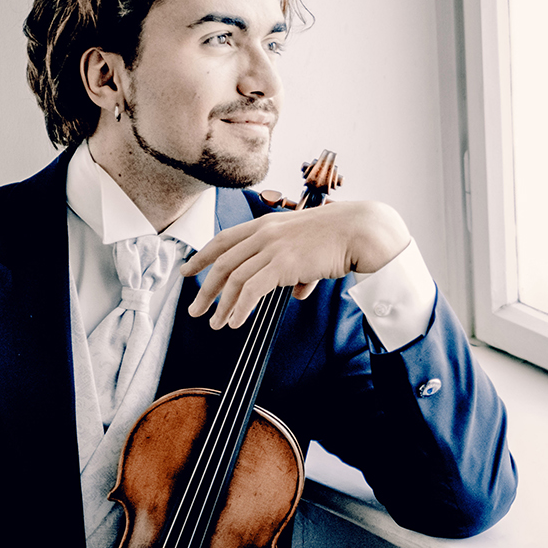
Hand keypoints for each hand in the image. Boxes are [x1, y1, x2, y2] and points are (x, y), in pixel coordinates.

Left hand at [184, 200, 409, 328]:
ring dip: (220, 304)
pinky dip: (240, 308)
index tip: (189, 271)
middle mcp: (264, 233)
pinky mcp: (283, 264)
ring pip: (234, 279)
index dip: (202, 256)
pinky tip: (235, 322)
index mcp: (266, 224)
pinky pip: (252, 290)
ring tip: (214, 323)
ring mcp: (272, 247)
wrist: (358, 230)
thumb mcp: (309, 247)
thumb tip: (297, 292)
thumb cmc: (339, 236)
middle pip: (223, 262)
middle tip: (195, 308)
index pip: (224, 239)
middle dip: (205, 288)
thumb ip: (298, 270)